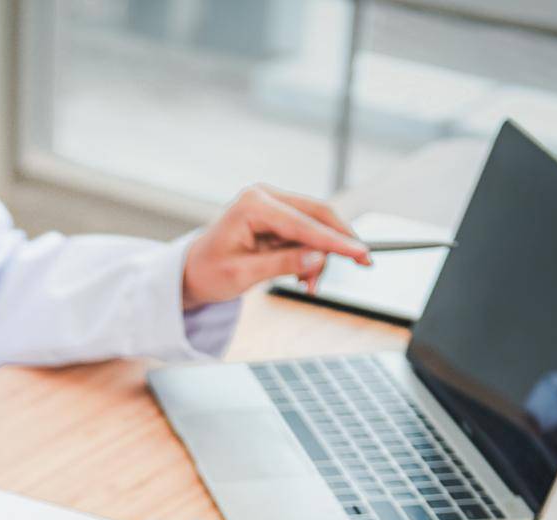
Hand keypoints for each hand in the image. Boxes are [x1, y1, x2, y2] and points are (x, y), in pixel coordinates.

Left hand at [182, 185, 371, 308]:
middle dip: (338, 243)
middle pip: (318, 215)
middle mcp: (264, 196)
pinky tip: (302, 276)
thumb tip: (319, 258)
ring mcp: (272, 203)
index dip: (335, 240)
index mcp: (252, 205)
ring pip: (316, 225)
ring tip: (309, 286)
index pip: (302, 223)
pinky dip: (312, 254)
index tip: (362, 253)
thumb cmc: (209, 272)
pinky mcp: (278, 215)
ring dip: (321, 255)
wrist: (193, 272)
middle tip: (363, 264)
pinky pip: (307, 233)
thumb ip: (282, 265)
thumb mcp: (243, 275)